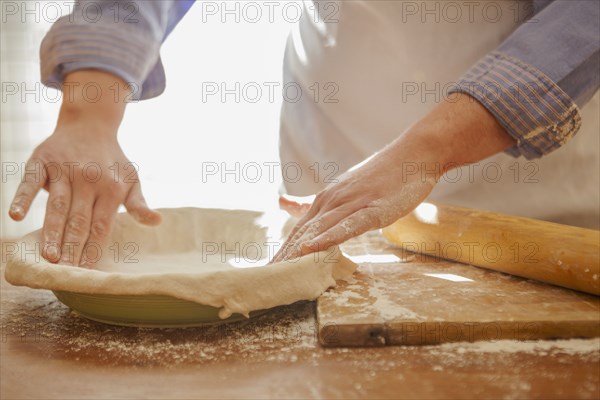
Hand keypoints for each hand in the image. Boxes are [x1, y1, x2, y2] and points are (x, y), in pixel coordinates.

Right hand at [8, 70, 160, 266]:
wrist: (91, 123)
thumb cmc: (112, 160)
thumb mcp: (131, 180)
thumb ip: (139, 204)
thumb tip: (157, 222)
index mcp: (111, 188)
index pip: (101, 226)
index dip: (94, 250)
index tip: (88, 273)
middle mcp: (89, 180)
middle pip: (79, 220)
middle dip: (72, 248)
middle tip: (66, 273)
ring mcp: (64, 170)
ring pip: (57, 206)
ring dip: (51, 232)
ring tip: (48, 257)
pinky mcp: (42, 161)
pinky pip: (30, 181)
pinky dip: (23, 197)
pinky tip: (17, 216)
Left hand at [272, 152, 435, 261]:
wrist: (413, 155)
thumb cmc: (381, 176)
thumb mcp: (344, 190)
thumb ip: (315, 202)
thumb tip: (283, 203)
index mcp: (326, 200)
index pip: (298, 230)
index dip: (282, 251)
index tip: (266, 269)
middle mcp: (332, 201)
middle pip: (302, 234)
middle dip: (283, 257)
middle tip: (265, 277)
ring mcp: (351, 205)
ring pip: (318, 232)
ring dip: (297, 252)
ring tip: (279, 270)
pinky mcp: (371, 211)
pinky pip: (346, 227)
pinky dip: (327, 238)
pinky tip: (312, 249)